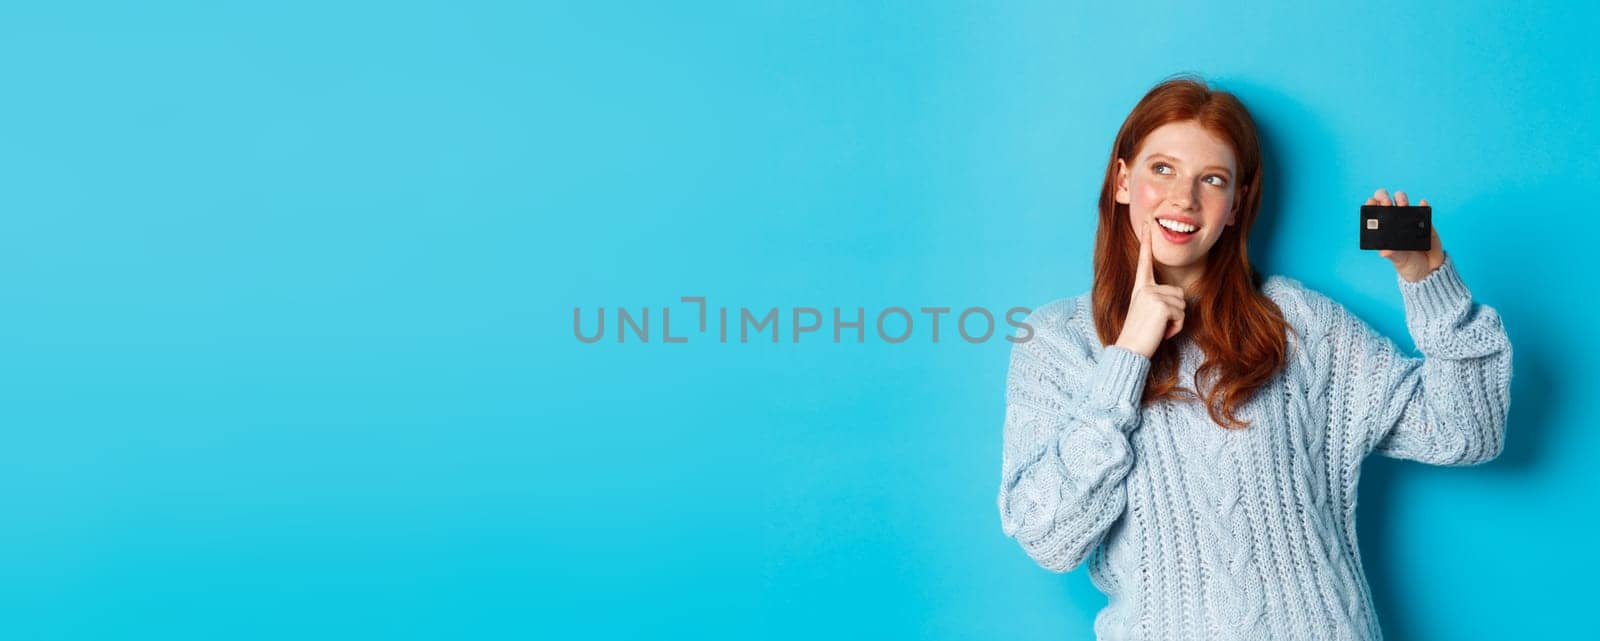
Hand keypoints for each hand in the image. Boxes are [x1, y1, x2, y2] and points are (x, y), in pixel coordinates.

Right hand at [1114, 216, 1186, 357]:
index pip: (1145, 261)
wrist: (1130, 349)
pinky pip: (1182, 315)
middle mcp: (1145, 288)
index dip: (1146, 242)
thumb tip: (1177, 300)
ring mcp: (1153, 295)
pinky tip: (1162, 332)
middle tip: (1157, 325)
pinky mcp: (1161, 305)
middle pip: (1179, 294)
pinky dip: (1176, 328)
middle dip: (1175, 313)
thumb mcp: (1147, 313)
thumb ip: (1158, 301)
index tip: (1147, 222)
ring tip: (1158, 329)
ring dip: (1176, 322)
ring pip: (1182, 305)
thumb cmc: (1140, 335)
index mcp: (1140, 288)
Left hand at [1367, 188, 1445, 281]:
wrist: (1429, 268)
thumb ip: (1392, 254)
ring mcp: (1409, 219)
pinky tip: (1422, 203)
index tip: (1372, 202)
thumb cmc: (1409, 263)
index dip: (1371, 205)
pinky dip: (1422, 204)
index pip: (1374, 213)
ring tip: (1403, 204)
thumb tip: (1384, 251)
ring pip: (1402, 201)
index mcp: (1383, 230)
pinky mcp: (1424, 221)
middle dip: (1384, 197)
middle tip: (1387, 202)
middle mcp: (1394, 221)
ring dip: (1401, 198)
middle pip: (1386, 202)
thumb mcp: (1398, 260)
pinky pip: (1422, 209)